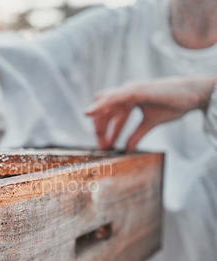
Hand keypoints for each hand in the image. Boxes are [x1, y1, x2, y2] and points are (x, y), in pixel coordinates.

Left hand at [85, 76, 216, 151]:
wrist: (192, 95)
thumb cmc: (173, 105)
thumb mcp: (149, 124)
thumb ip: (136, 135)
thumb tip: (127, 149)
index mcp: (129, 99)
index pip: (110, 114)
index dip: (105, 129)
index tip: (104, 145)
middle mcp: (126, 93)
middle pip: (105, 111)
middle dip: (101, 129)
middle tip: (102, 147)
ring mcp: (129, 89)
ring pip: (105, 104)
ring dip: (99, 122)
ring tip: (99, 140)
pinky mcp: (134, 89)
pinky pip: (112, 97)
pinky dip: (99, 105)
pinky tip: (90, 112)